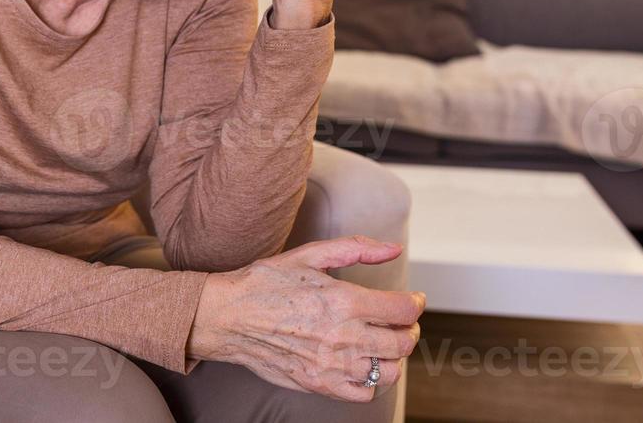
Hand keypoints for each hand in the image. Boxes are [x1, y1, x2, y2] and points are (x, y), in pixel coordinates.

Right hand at [187, 236, 423, 402]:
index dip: (415, 304)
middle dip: (409, 329)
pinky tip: (360, 363)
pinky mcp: (319, 385)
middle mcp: (341, 336)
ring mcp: (331, 365)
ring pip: (389, 371)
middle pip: (402, 342)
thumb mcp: (309, 254)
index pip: (402, 310)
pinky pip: (364, 393)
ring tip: (381, 343)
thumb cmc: (264, 283)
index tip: (412, 301)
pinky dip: (370, 381)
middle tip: (400, 321)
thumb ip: (355, 249)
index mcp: (342, 300)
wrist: (227, 317)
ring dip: (393, 356)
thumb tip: (393, 249)